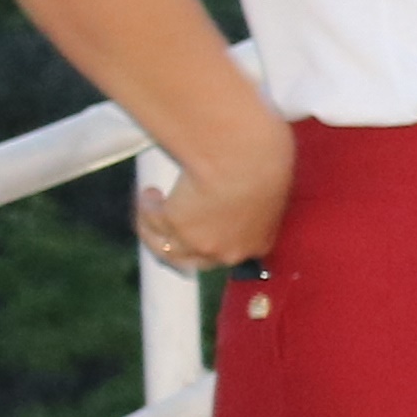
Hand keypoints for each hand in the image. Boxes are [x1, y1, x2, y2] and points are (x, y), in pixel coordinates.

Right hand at [139, 128, 292, 273]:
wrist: (245, 158)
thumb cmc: (264, 162)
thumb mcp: (269, 187)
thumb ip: (256, 201)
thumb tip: (240, 196)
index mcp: (258, 242)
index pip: (231, 253)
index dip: (210, 241)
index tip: (201, 227)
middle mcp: (228, 251)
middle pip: (191, 259)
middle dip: (177, 241)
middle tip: (169, 221)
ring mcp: (199, 243)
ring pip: (164, 247)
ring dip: (154, 227)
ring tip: (153, 199)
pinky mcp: (174, 226)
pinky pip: (152, 221)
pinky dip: (147, 206)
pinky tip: (149, 193)